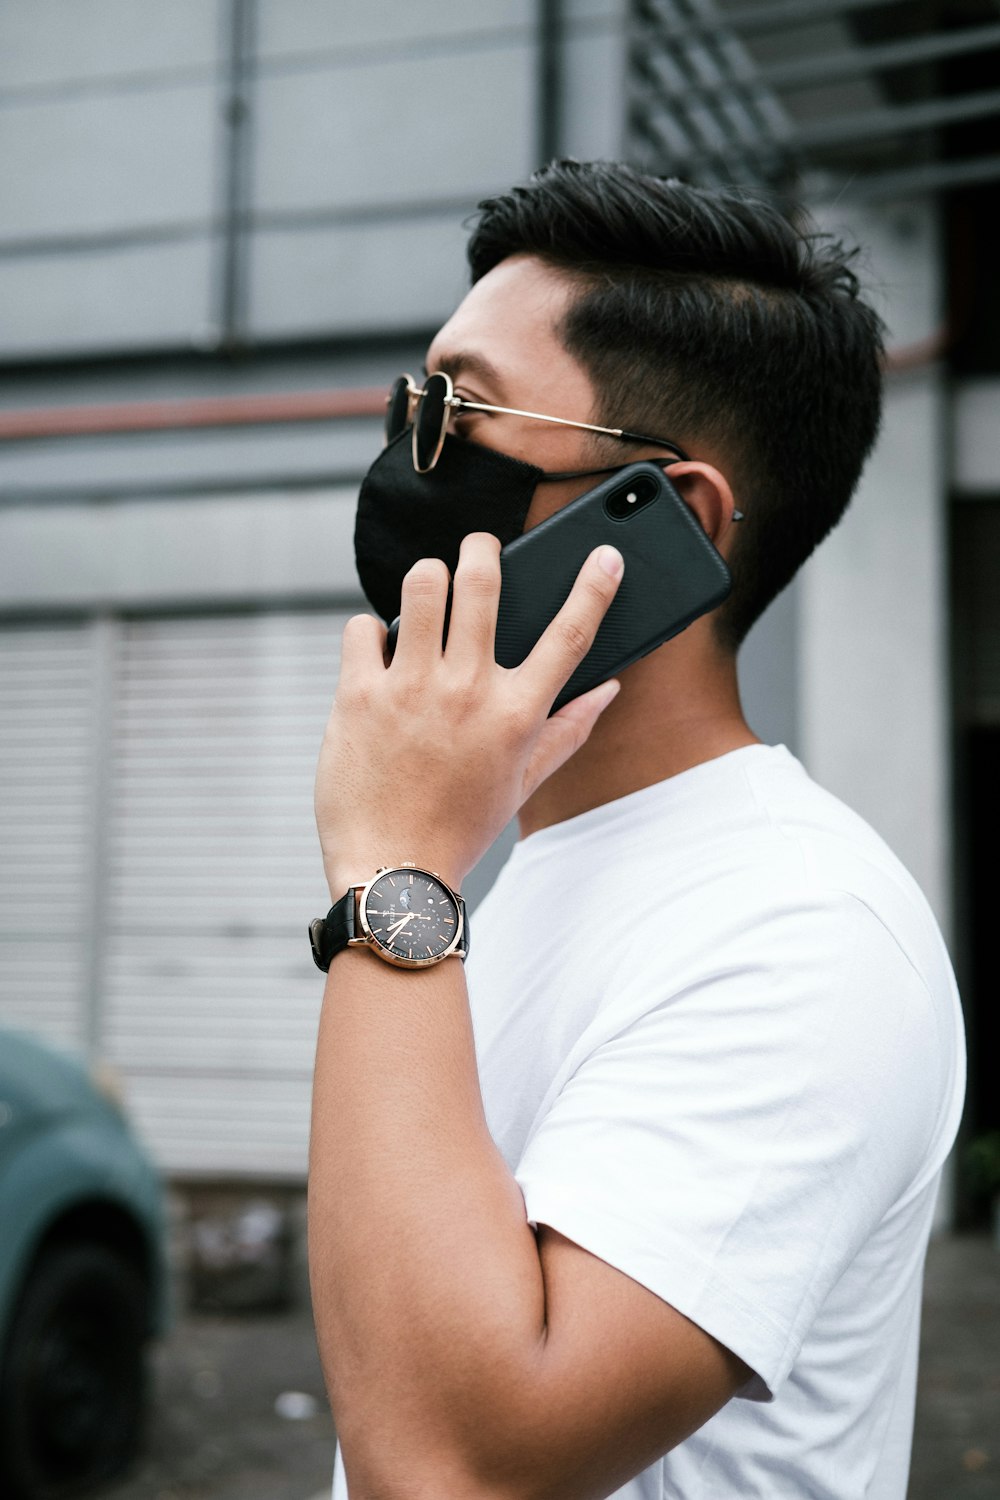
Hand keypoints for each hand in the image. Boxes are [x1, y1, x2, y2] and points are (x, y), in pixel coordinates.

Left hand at [315, 532, 623, 895]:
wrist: (391, 870)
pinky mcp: (359, 694)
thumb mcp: (522, 782)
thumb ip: (568, 730)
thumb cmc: (459, 827)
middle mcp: (467, 692)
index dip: (594, 588)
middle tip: (478, 548)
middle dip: (481, 548)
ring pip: (421, 585)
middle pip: (482, 582)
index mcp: (516, 714)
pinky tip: (376, 655)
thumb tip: (608, 690)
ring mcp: (411, 689)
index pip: (570, 635)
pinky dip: (371, 631)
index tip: (606, 555)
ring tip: (425, 591)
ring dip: (426, 577)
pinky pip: (364, 626)